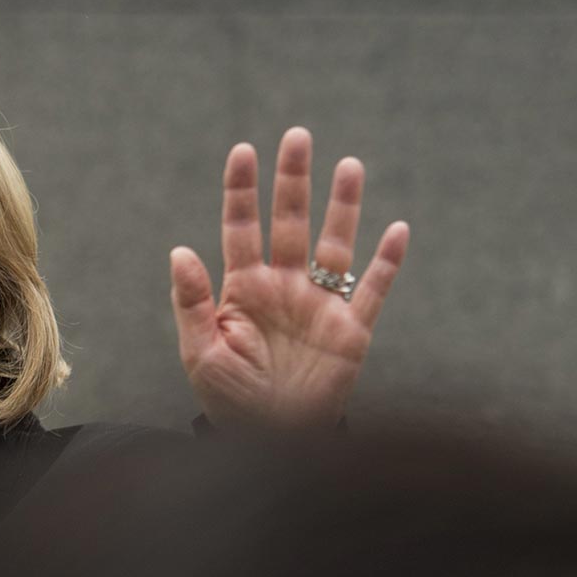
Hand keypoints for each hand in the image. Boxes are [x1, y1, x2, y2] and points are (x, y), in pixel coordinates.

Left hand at [169, 127, 409, 427]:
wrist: (270, 440)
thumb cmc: (230, 400)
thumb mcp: (200, 352)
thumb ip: (191, 302)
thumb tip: (179, 250)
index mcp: (244, 289)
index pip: (241, 227)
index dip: (242, 190)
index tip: (243, 150)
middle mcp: (284, 287)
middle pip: (291, 222)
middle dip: (294, 180)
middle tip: (297, 136)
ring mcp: (319, 306)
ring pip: (336, 244)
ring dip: (343, 206)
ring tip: (349, 164)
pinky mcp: (351, 331)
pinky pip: (373, 290)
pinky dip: (387, 262)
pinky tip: (398, 230)